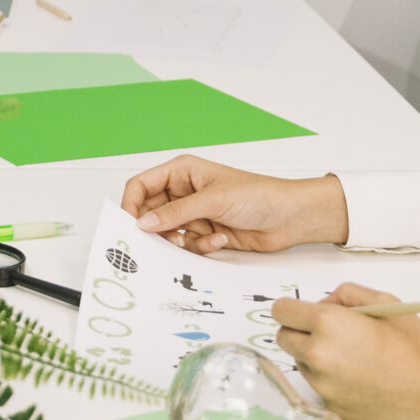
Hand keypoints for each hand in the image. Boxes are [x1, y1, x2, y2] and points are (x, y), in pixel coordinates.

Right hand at [122, 156, 348, 252]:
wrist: (289, 218)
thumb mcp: (212, 200)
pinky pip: (189, 246)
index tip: (130, 225)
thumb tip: (144, 222)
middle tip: (164, 239)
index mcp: (181, 172)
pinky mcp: (206, 233)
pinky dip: (201, 247)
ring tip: (197, 238)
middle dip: (157, 228)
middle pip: (152, 213)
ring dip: (181, 240)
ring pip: (169, 233)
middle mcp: (184, 192)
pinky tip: (220, 239)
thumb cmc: (258, 194)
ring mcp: (195, 214)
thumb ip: (176, 212)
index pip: (142, 186)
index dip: (132, 204)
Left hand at [269, 284, 419, 419]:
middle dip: (300, 331)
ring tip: (352, 356)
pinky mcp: (333, 407)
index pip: (280, 311)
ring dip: (314, 356)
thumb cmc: (416, 345)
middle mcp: (318, 356)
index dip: (293, 309)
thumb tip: (322, 304)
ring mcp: (323, 386)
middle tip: (330, 333)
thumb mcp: (384, 301)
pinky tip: (360, 377)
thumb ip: (345, 294)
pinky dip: (331, 380)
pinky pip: (319, 386)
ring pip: (300, 363)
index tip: (306, 312)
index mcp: (327, 324)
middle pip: (284, 338)